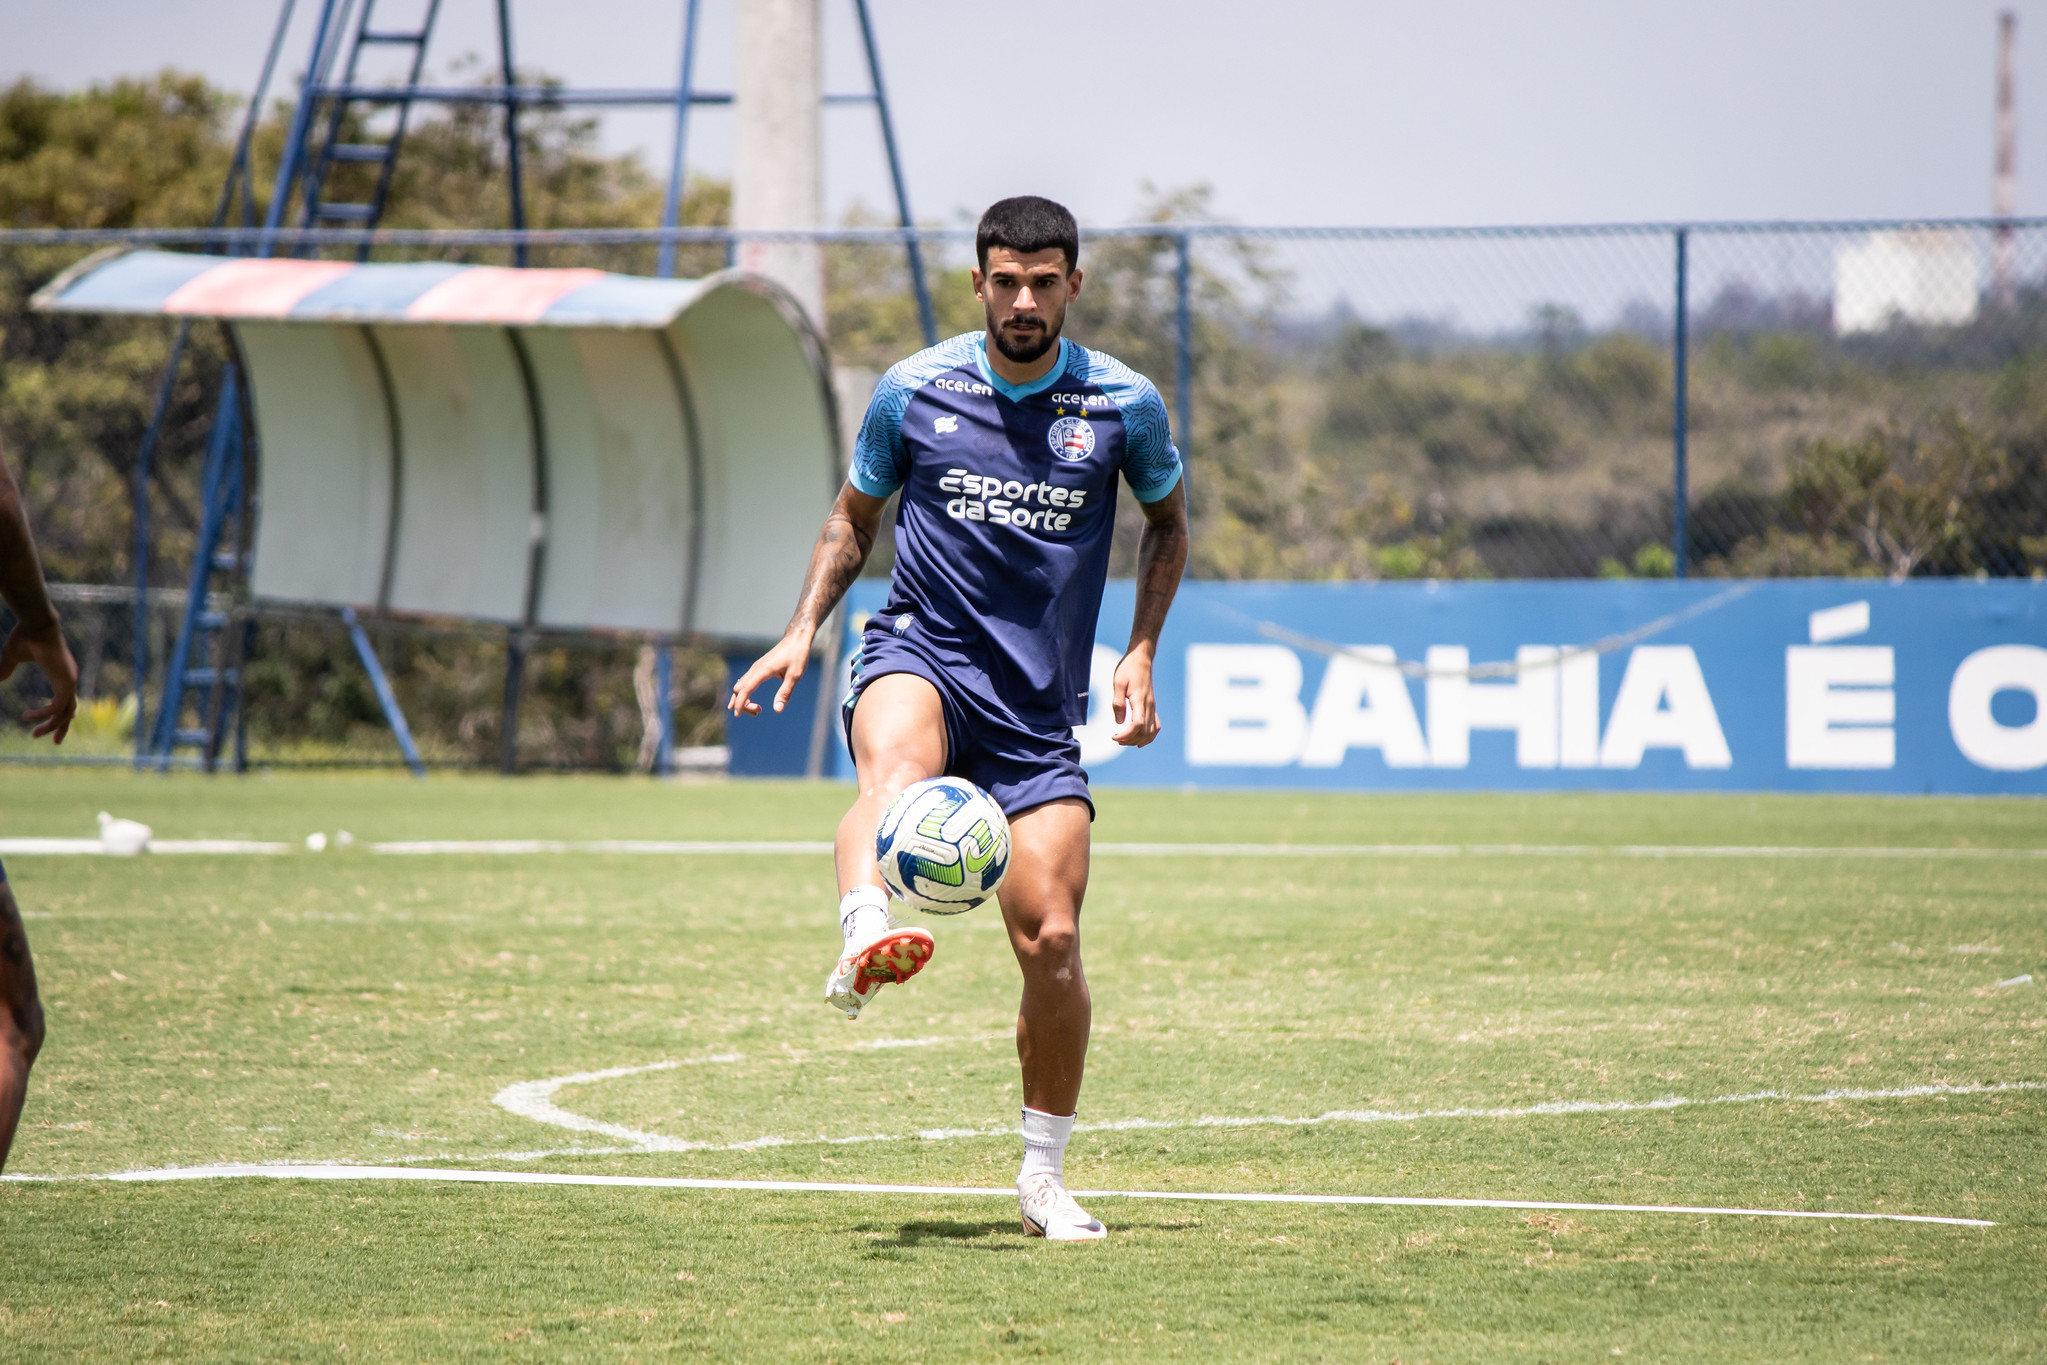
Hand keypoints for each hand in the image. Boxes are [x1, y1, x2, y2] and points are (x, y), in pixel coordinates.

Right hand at [0, 619, 77, 743]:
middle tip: (53, 742)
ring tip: (35, 734)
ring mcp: (70, 680)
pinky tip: (29, 716)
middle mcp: (68, 679)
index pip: (66, 700)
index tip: (55, 726)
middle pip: (69, 710)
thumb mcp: (11, 657)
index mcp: (61, 675)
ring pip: (65, 712)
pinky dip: (44, 714)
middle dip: (61, 727)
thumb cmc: (26, 637)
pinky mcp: (66, 681)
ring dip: (51, 726)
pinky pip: (58, 707)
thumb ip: (5, 669)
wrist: (35, 624)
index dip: (61, 714)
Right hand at [728, 628, 815, 717]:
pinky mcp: (759, 667)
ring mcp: (756, 667)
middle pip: (739, 689)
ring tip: (757, 710)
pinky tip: (749, 699)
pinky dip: (745, 692)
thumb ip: (785, 693)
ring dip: (743, 698)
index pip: (745, 689)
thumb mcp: (795, 676)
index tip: (737, 714)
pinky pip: (746, 681)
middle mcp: (756, 668)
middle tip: (758, 712)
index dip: (740, 703)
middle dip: (743, 703)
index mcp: (763, 671)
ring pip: (740, 685)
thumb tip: (777, 710)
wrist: (796, 639)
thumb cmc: (797, 656)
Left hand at [1109, 647, 1160, 747]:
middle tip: (1115, 738)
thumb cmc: (1128, 669)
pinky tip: (1139, 739)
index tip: (1114, 736)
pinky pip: (1156, 725)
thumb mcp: (1118, 683)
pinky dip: (1149, 736)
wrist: (1141, 658)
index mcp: (1140, 700)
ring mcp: (1152, 706)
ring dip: (1138, 739)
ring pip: (1151, 731)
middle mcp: (1149, 705)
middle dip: (1130, 739)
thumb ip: (1118, 703)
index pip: (1137, 724)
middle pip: (1144, 731)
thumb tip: (1119, 722)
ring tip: (1125, 740)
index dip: (1127, 734)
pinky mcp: (1152, 706)